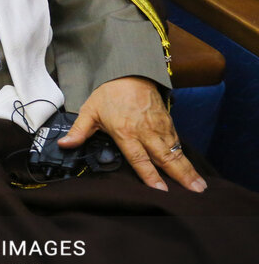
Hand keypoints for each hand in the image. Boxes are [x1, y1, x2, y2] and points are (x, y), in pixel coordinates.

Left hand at [58, 76, 206, 192]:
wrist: (129, 72)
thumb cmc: (108, 93)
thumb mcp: (89, 111)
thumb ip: (79, 131)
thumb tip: (64, 145)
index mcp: (125, 132)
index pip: (139, 159)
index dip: (150, 175)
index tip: (162, 190)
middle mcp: (145, 132)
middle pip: (165, 158)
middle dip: (181, 176)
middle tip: (196, 192)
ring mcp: (159, 127)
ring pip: (175, 151)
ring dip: (187, 168)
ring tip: (200, 186)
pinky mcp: (167, 122)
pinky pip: (176, 141)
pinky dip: (184, 155)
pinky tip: (191, 168)